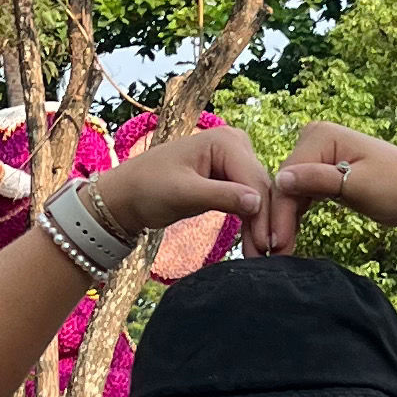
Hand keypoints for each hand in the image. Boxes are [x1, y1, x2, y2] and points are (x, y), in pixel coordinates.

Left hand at [91, 120, 276, 246]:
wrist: (125, 196)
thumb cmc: (147, 189)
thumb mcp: (183, 194)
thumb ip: (221, 196)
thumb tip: (258, 202)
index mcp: (224, 140)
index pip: (254, 179)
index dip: (263, 212)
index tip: (267, 245)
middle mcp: (235, 144)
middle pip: (260, 187)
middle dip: (266, 222)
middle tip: (271, 255)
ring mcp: (234, 160)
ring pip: (258, 196)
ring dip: (261, 226)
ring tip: (262, 256)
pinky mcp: (230, 177)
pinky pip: (248, 200)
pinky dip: (251, 222)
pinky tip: (254, 245)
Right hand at [271, 123, 396, 256]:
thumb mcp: (358, 185)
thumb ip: (319, 180)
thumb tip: (281, 179)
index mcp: (321, 134)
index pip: (289, 175)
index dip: (279, 211)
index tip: (276, 244)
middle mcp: (315, 139)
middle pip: (286, 183)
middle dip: (279, 219)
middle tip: (273, 255)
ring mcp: (318, 156)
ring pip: (291, 192)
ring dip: (285, 221)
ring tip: (279, 253)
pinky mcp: (324, 173)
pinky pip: (302, 195)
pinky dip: (296, 216)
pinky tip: (289, 240)